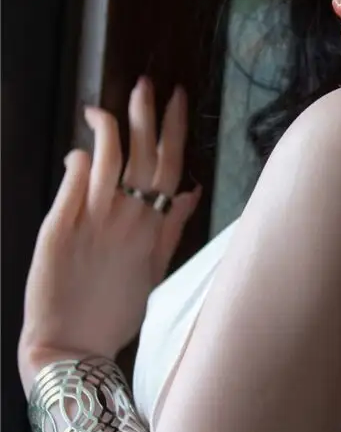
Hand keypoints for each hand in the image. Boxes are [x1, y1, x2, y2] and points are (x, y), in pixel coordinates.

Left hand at [19, 78, 201, 385]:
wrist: (73, 347)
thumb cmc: (114, 311)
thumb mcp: (154, 270)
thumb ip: (172, 227)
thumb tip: (190, 191)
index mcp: (153, 228)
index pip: (170, 165)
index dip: (173, 128)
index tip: (178, 96)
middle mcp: (129, 220)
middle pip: (142, 155)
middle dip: (145, 115)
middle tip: (145, 84)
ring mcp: (95, 222)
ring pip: (109, 160)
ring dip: (110, 128)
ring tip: (102, 108)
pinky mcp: (60, 228)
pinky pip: (74, 182)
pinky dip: (79, 160)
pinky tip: (79, 150)